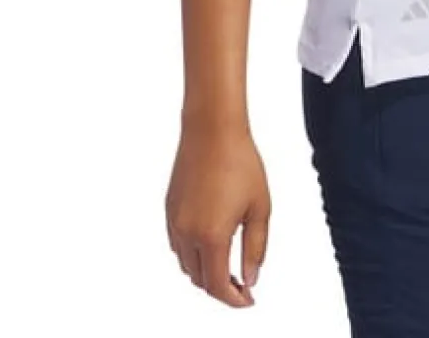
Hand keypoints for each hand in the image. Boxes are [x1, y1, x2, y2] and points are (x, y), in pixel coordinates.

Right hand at [165, 122, 271, 305]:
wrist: (212, 129)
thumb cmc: (240, 161)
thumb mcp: (259, 207)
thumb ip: (255, 247)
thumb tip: (251, 278)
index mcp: (211, 236)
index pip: (219, 285)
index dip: (234, 299)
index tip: (248, 300)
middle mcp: (187, 234)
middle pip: (201, 280)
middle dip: (222, 287)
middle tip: (243, 284)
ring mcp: (174, 222)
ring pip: (186, 265)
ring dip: (206, 272)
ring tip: (229, 266)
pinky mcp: (169, 210)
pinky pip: (178, 246)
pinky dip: (193, 255)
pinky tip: (211, 244)